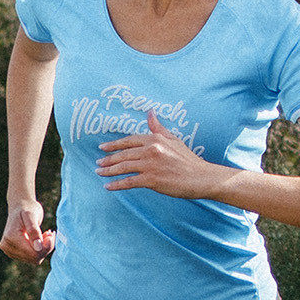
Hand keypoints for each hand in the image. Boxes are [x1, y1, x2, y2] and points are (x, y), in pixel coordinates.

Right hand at [0, 200, 55, 264]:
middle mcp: (7, 247)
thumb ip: (34, 231)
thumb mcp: (31, 216)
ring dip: (43, 248)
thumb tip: (38, 248)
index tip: (51, 233)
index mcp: (10, 238)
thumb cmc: (27, 209)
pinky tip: (40, 238)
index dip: (46, 247)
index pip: (33, 253)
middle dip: (45, 247)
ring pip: (35, 259)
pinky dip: (39, 249)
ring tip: (45, 234)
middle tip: (49, 233)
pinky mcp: (15, 254)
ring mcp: (10, 251)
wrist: (20, 207)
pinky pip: (32, 258)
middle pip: (34, 258)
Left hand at [96, 112, 217, 197]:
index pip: (129, 141)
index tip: (102, 147)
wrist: (201, 177)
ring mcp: (150, 165)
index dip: (114, 144)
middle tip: (98, 163)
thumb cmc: (189, 161)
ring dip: (109, 171)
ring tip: (99, 173)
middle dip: (108, 159)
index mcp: (155, 139)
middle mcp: (151, 150)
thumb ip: (158, 128)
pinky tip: (108, 187)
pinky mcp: (152, 180)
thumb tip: (150, 112)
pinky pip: (129, 182)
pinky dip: (117, 184)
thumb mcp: (174, 140)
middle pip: (123, 154)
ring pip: (123, 167)